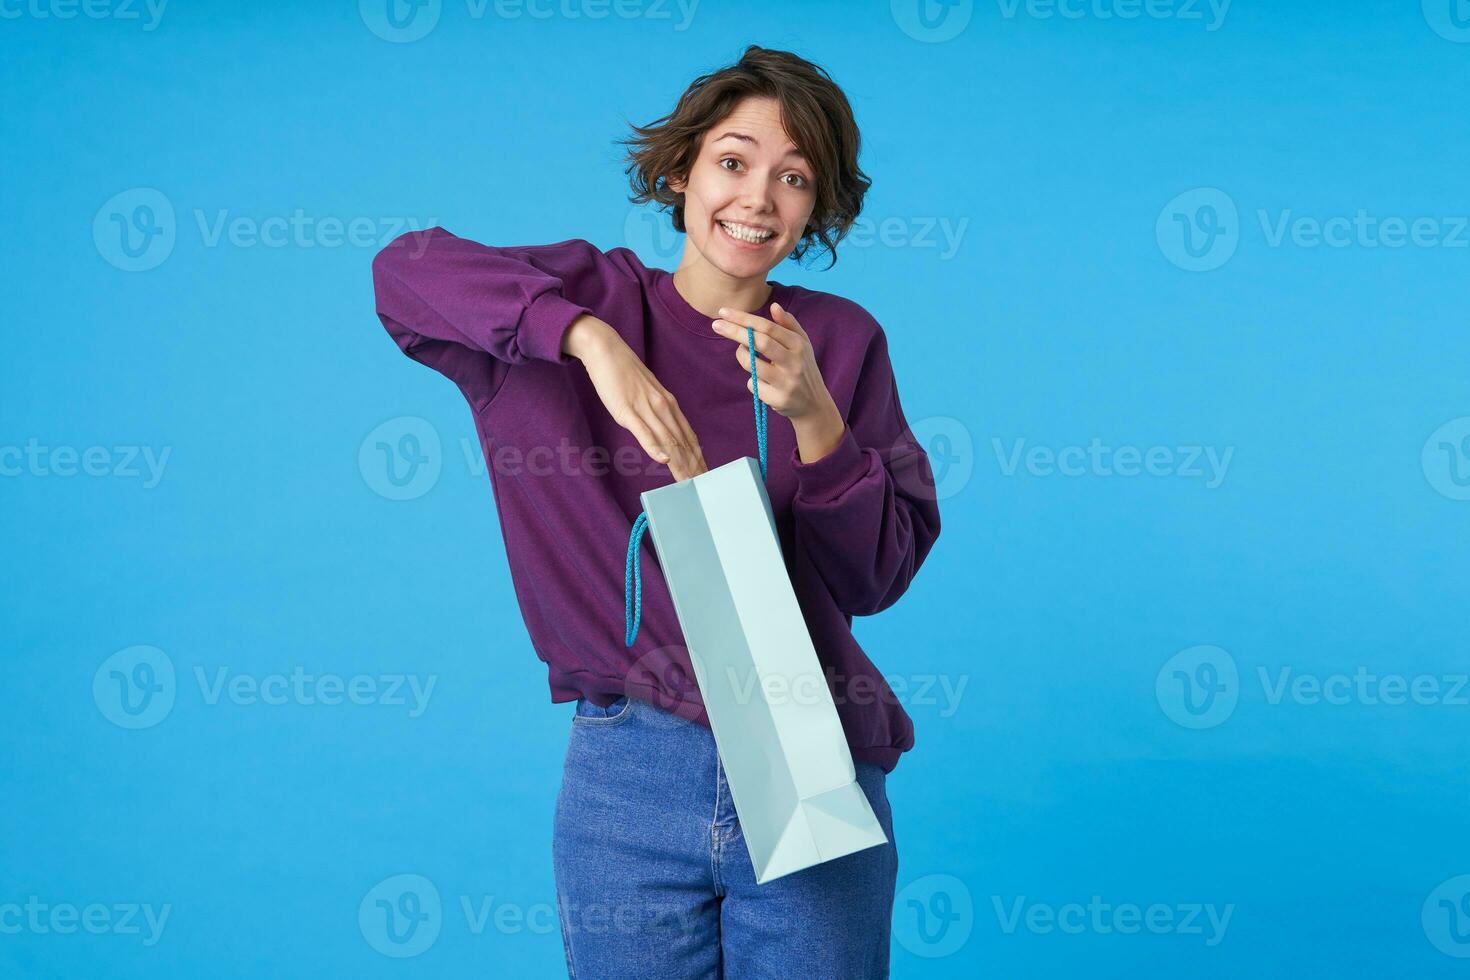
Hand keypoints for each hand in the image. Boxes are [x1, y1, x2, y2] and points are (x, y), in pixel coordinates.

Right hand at [566, 314, 707, 481]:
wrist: (607, 351)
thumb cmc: (625, 374)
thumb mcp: (647, 395)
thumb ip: (656, 414)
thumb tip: (662, 432)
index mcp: (669, 405)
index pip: (688, 437)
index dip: (698, 458)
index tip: (706, 476)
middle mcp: (664, 407)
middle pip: (682, 443)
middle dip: (693, 467)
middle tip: (704, 488)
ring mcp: (646, 409)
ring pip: (668, 441)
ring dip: (679, 464)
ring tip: (689, 482)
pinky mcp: (627, 410)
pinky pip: (643, 431)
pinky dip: (654, 447)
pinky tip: (663, 460)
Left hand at [710, 302, 836, 422]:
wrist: (814, 404)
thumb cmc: (803, 368)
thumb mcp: (802, 344)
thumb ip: (788, 324)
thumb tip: (773, 306)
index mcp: (798, 345)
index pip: (768, 327)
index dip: (744, 318)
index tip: (724, 312)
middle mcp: (794, 363)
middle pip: (759, 343)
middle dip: (735, 332)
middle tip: (716, 324)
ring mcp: (786, 382)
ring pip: (752, 365)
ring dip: (742, 356)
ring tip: (747, 355)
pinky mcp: (778, 400)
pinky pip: (754, 385)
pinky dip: (753, 381)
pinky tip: (765, 383)